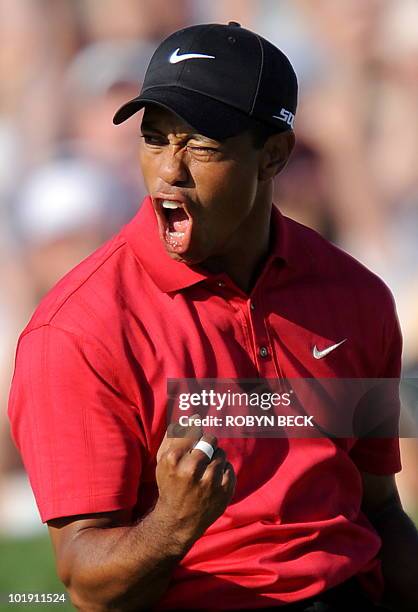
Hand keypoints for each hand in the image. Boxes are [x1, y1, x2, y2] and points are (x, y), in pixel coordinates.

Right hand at [154, 417, 235, 544]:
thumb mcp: (164, 462)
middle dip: (208, 444)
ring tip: (207, 470)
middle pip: (210, 440)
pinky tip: (213, 481)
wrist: (178, 521)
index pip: (194, 432)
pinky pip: (229, 468)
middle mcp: (191, 470)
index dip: (195, 437)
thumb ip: (175, 437)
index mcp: (173, 460)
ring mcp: (209, 483)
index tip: (194, 444)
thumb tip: (192, 418)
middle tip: (203, 453)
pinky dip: (223, 472)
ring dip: (216, 458)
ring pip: (221, 454)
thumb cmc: (170, 486)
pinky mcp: (224, 492)